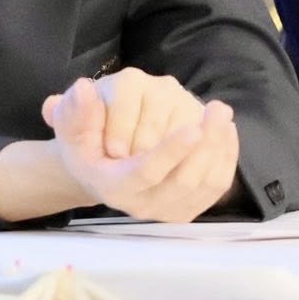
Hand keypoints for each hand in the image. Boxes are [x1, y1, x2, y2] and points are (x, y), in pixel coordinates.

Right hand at [40, 77, 238, 221]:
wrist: (98, 171)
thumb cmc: (84, 144)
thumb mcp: (71, 126)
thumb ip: (76, 110)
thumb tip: (84, 90)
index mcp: (113, 185)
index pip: (146, 172)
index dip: (170, 152)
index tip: (193, 128)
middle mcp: (141, 204)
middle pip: (183, 180)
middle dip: (206, 145)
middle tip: (218, 108)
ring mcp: (167, 210)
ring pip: (205, 184)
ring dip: (219, 148)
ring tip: (223, 114)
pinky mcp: (187, 208)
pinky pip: (215, 187)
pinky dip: (226, 158)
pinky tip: (227, 131)